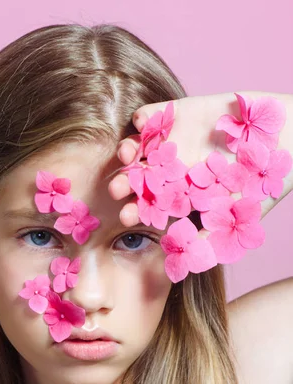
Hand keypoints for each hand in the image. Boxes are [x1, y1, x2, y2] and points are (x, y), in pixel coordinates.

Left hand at [108, 92, 292, 235]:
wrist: (289, 138)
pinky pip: (155, 115)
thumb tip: (186, 263)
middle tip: (115, 190)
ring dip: (129, 150)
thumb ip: (211, 235)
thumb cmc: (265, 180)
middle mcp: (172, 167)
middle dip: (125, 184)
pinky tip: (140, 124)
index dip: (137, 211)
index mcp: (181, 193)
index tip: (127, 218)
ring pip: (140, 146)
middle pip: (139, 177)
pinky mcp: (181, 114)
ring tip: (126, 154)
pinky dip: (144, 118)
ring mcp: (174, 140)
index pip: (150, 205)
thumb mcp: (240, 213)